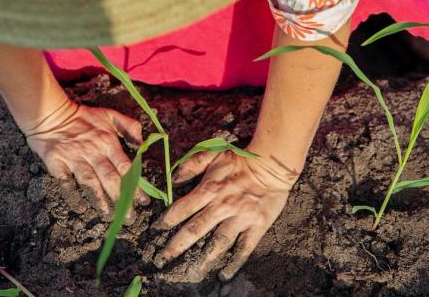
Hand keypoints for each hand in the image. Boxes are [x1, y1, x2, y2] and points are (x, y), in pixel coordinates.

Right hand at [25, 98, 148, 218]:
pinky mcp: (56, 162)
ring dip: (100, 200)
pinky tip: (79, 207)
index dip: (136, 185)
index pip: (125, 167)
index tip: (144, 201)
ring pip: (90, 182)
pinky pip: (65, 182)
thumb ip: (129, 126)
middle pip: (110, 178)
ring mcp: (74, 158)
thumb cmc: (82, 116)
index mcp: (108, 141)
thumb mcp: (109, 115)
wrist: (50, 113)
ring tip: (108, 215)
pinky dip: (72, 196)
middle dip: (122, 198)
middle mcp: (93, 152)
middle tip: (130, 217)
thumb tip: (142, 143)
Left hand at [152, 148, 299, 281]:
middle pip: (195, 230)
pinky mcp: (257, 226)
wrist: (272, 164)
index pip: (183, 208)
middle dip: (176, 246)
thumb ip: (191, 165)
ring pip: (218, 242)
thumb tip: (172, 181)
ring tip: (191, 272)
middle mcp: (222, 206)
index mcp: (209, 189)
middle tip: (162, 259)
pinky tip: (224, 275)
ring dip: (203, 259)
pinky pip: (244, 248)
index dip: (167, 220)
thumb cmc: (241, 159)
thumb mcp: (213, 153)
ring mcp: (240, 218)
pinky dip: (234, 263)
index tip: (156, 230)